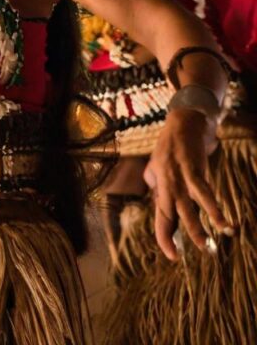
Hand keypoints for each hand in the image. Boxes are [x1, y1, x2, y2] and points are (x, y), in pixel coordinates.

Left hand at [144, 106, 230, 259]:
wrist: (182, 123)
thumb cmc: (170, 147)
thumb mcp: (157, 168)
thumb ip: (158, 186)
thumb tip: (159, 201)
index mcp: (159, 186)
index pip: (160, 216)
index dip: (164, 236)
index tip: (172, 255)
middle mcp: (166, 184)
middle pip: (169, 215)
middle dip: (175, 236)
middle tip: (181, 257)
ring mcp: (178, 177)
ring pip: (186, 207)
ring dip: (196, 227)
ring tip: (206, 246)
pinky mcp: (193, 169)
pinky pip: (203, 192)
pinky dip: (213, 208)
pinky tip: (222, 221)